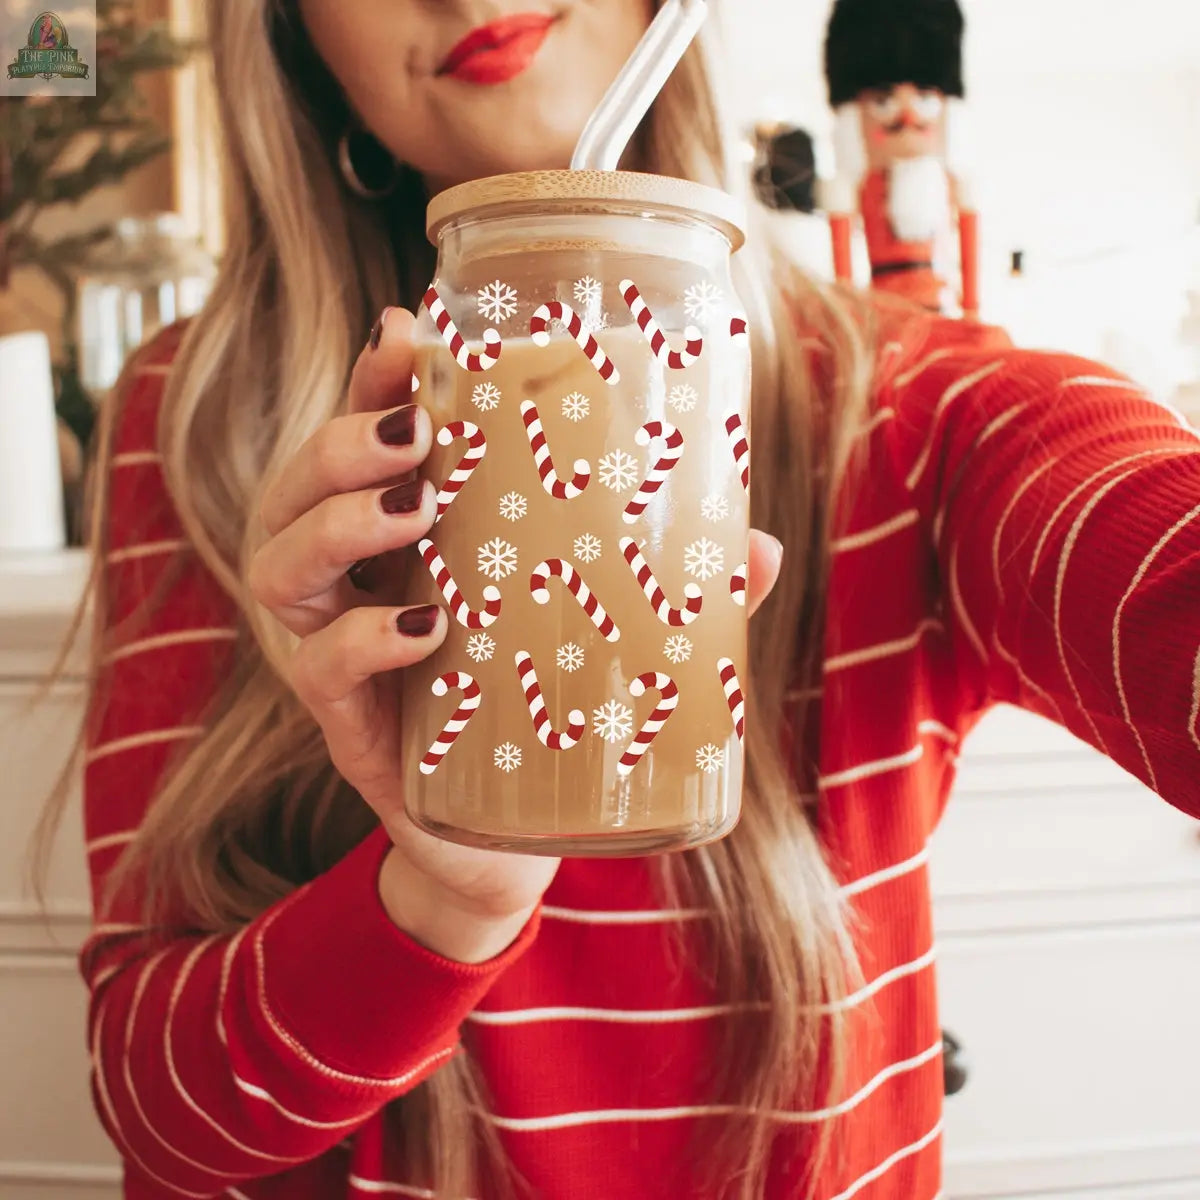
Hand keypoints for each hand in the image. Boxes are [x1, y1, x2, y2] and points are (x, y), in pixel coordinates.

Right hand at [249, 308, 783, 962]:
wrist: (514, 842)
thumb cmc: (547, 713)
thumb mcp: (601, 632)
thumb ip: (671, 590)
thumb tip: (759, 545)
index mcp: (402, 544)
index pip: (361, 440)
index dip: (373, 381)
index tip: (409, 333)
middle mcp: (351, 589)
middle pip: (293, 489)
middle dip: (342, 441)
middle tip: (417, 432)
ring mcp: (336, 658)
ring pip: (277, 567)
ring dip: (336, 521)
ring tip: (415, 505)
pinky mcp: (349, 730)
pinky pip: (320, 670)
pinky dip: (364, 639)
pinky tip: (424, 624)